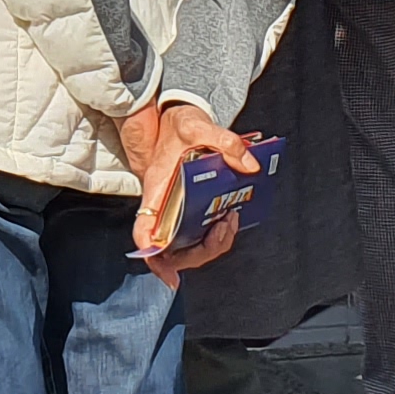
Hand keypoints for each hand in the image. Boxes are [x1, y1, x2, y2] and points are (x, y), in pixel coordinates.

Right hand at [122, 99, 255, 280]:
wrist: (175, 117)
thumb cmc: (178, 125)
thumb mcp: (197, 126)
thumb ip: (224, 141)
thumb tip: (250, 164)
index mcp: (156, 190)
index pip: (145, 231)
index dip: (153, 257)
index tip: (170, 276)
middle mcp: (162, 206)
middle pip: (170, 250)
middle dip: (201, 251)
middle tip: (224, 230)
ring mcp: (174, 210)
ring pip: (186, 245)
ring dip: (211, 244)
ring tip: (231, 221)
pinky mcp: (186, 208)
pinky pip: (196, 234)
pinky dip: (214, 235)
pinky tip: (229, 220)